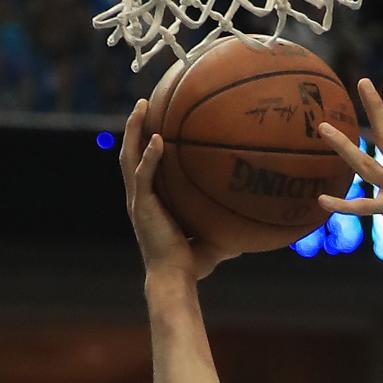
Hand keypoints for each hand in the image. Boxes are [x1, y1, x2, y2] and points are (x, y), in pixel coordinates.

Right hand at [119, 102, 226, 286]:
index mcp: (151, 202)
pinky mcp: (141, 206)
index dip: (146, 145)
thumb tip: (253, 228)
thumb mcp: (214, 239)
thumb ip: (227, 228)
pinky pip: (144, 174)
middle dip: (135, 127)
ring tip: (143, 106)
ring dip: (134, 130)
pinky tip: (160, 138)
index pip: (144, 167)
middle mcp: (140, 198)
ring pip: (129, 157)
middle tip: (144, 103)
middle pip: (130, 153)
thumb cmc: (192, 265)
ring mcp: (138, 201)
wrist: (175, 279)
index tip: (156, 123)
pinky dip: (150, 156)